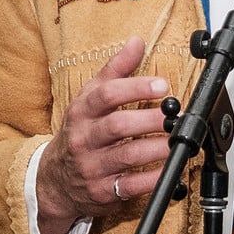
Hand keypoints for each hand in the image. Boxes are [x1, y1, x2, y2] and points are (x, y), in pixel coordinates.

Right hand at [35, 37, 171, 233]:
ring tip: (178, 140)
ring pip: (127, 156)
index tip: (163, 86)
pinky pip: (131, 186)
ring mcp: (92, 167)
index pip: (107, 94)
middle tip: (176, 116)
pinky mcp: (102, 191)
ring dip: (158, 147)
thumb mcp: (89, 97)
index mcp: (82, 111)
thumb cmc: (79, 132)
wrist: (54, 180)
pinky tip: (171, 169)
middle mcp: (84, 138)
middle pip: (118, 126)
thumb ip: (114, 70)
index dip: (136, 88)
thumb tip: (136, 42)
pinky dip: (154, 178)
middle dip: (151, 120)